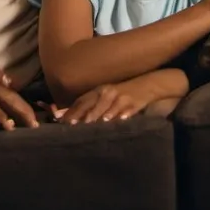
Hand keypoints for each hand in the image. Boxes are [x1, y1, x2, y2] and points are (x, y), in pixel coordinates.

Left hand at [51, 73, 184, 124]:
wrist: (148, 85)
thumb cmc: (123, 94)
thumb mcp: (106, 97)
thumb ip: (90, 107)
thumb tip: (69, 116)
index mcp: (99, 91)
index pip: (82, 101)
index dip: (71, 111)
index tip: (61, 121)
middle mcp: (107, 92)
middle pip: (91, 103)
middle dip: (81, 114)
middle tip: (71, 125)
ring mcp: (120, 96)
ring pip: (107, 107)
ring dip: (99, 115)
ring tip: (90, 124)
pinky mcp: (133, 101)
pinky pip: (126, 109)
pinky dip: (121, 115)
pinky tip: (117, 121)